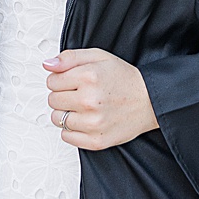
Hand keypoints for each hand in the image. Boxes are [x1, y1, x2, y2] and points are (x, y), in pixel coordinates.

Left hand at [44, 47, 158, 149]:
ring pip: (57, 119)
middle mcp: (90, 101)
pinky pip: (66, 137)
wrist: (150, 101)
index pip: (51, 81)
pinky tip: (84, 120)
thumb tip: (48, 64)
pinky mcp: (97, 141)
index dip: (59, 79)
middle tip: (78, 93)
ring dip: (65, 113)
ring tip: (81, 107)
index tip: (71, 81)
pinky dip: (71, 130)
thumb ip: (69, 57)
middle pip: (52, 100)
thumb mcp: (98, 56)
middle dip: (62, 95)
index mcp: (88, 77)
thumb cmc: (124, 79)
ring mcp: (93, 123)